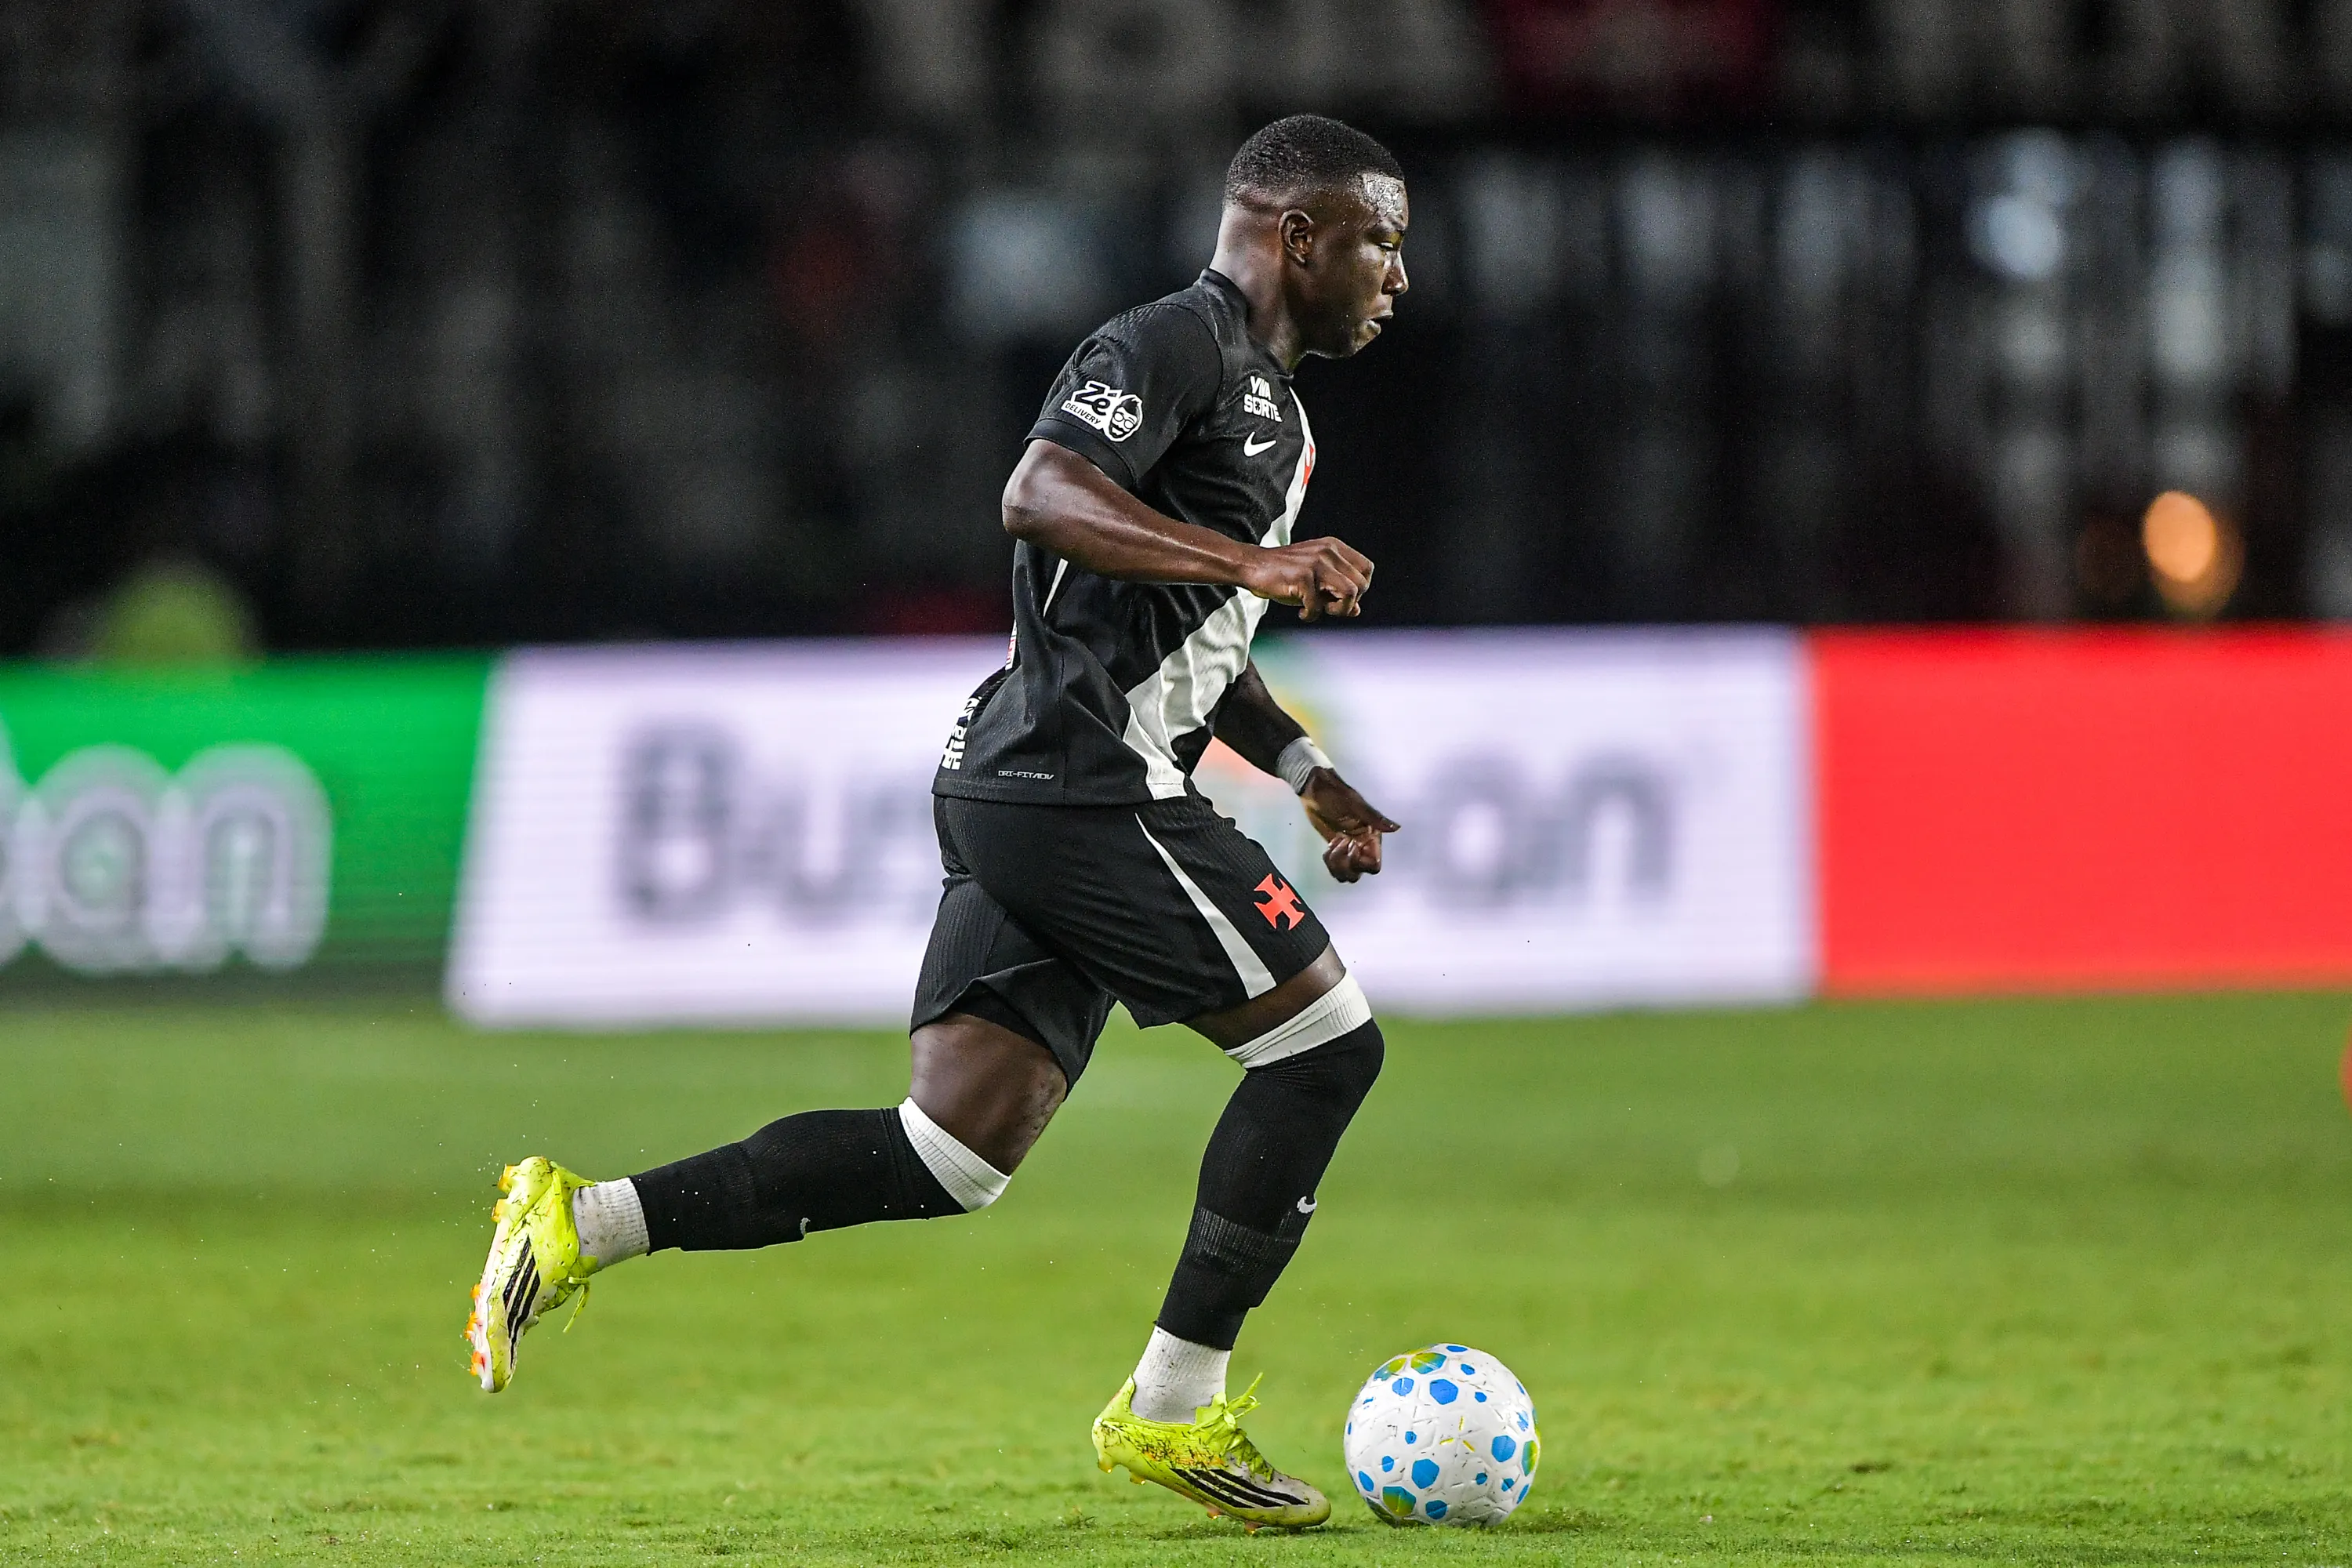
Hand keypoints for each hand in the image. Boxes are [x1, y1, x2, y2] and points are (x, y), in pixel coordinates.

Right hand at [1241, 537, 1374, 621]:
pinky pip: (1319, 605)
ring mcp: (1317, 562)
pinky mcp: (1303, 576)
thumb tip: (1356, 610)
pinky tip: (1302, 614)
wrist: (1252, 566)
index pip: (1366, 569)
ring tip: (1319, 610)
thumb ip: (1336, 592)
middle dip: (1349, 603)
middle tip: (1329, 608)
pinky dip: (1312, 615)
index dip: (1360, 588)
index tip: (1340, 598)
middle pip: (1361, 584)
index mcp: (1334, 547)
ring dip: (1338, 610)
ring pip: (1350, 592)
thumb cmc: (1284, 575)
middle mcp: (1329, 551)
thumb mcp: (1315, 582)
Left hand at [1300, 770, 1399, 882]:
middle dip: (1346, 864)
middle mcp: (1362, 847)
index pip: (1373, 865)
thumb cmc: (1336, 793)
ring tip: (1333, 845)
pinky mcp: (1336, 850)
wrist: (1315, 789)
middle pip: (1359, 873)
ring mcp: (1348, 850)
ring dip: (1336, 864)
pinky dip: (1329, 861)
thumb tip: (1396, 828)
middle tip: (1341, 842)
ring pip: (1346, 874)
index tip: (1351, 844)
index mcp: (1371, 837)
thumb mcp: (1355, 805)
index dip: (1360, 862)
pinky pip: (1335, 868)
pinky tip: (1329, 845)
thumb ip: (1375, 818)